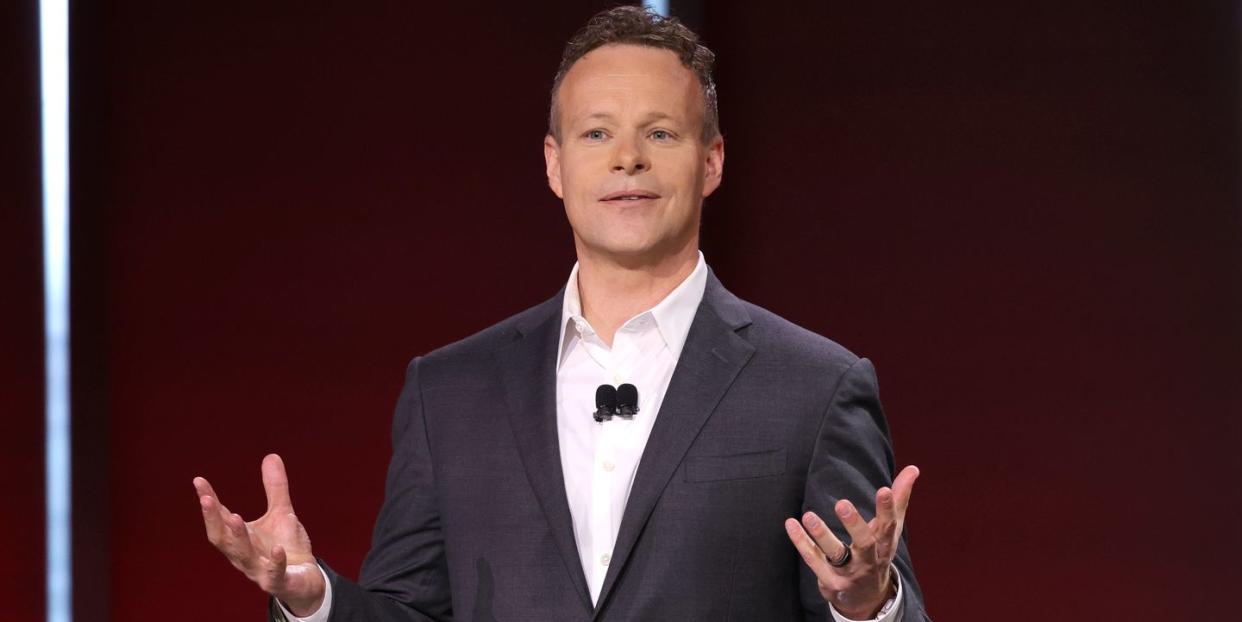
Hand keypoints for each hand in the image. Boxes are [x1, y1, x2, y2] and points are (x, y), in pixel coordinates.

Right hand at [194, 454, 325, 615]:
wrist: (304, 579)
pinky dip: (275, 563)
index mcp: (240, 538)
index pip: (220, 518)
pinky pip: (274, 574)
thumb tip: (271, 455)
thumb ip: (275, 488)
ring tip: (235, 517)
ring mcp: (258, 570)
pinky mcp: (277, 582)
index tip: (199, 481)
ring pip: (242, 556)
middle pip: (221, 539)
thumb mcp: (281, 513)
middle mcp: (243, 555)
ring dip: (237, 538)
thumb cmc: (286, 547)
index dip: (209, 501)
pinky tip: (277, 550)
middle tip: (206, 499)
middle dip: (212, 519)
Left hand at [785, 465, 919, 618]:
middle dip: (854, 525)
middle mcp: (869, 560)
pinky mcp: (831, 582)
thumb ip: (899, 499)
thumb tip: (913, 468)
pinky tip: (791, 524)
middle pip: (865, 543)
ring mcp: (849, 573)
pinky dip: (801, 543)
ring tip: (809, 516)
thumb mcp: (890, 529)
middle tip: (842, 504)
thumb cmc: (878, 553)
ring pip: (836, 554)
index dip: (887, 509)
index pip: (888, 526)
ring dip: (822, 536)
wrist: (867, 599)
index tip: (884, 489)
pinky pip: (814, 561)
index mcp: (885, 544)